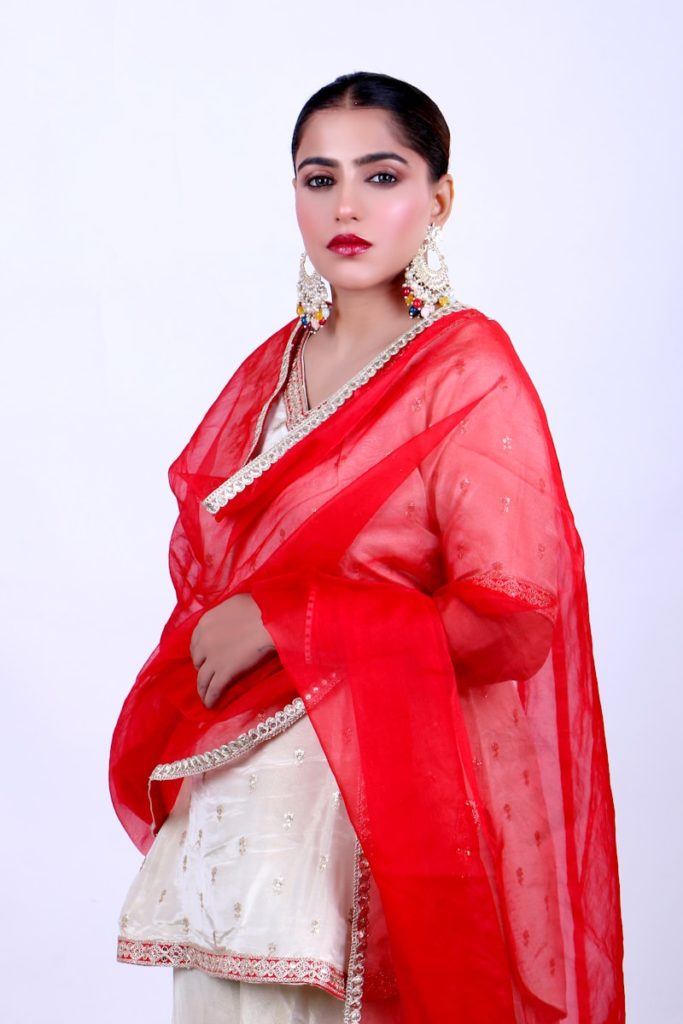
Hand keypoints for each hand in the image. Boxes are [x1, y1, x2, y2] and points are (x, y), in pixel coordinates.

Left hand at [190, 593, 274, 708]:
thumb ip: (226, 613)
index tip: (208, 658)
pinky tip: (211, 706)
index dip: (202, 652)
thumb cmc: (262, 607)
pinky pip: (213, 690)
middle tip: (212, 674)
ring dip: (204, 690)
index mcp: (205, 622)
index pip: (196, 642)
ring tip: (207, 698)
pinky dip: (210, 699)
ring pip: (202, 679)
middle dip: (204, 668)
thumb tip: (230, 617)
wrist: (273, 619)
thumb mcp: (237, 603)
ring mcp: (213, 658)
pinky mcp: (224, 673)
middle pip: (198, 661)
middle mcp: (204, 640)